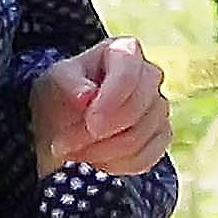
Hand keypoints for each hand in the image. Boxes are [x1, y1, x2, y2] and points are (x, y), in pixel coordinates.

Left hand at [31, 36, 170, 178]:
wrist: (66, 120)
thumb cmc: (62, 92)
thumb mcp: (56, 81)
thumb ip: (70, 84)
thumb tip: (86, 97)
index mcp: (125, 52)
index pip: (129, 74)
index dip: (111, 101)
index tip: (89, 123)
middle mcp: (149, 76)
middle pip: (137, 111)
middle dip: (98, 134)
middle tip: (63, 144)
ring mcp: (159, 107)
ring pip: (139, 138)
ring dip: (99, 152)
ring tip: (72, 151)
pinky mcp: (161, 136)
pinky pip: (145, 158)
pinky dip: (114, 166)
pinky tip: (93, 160)